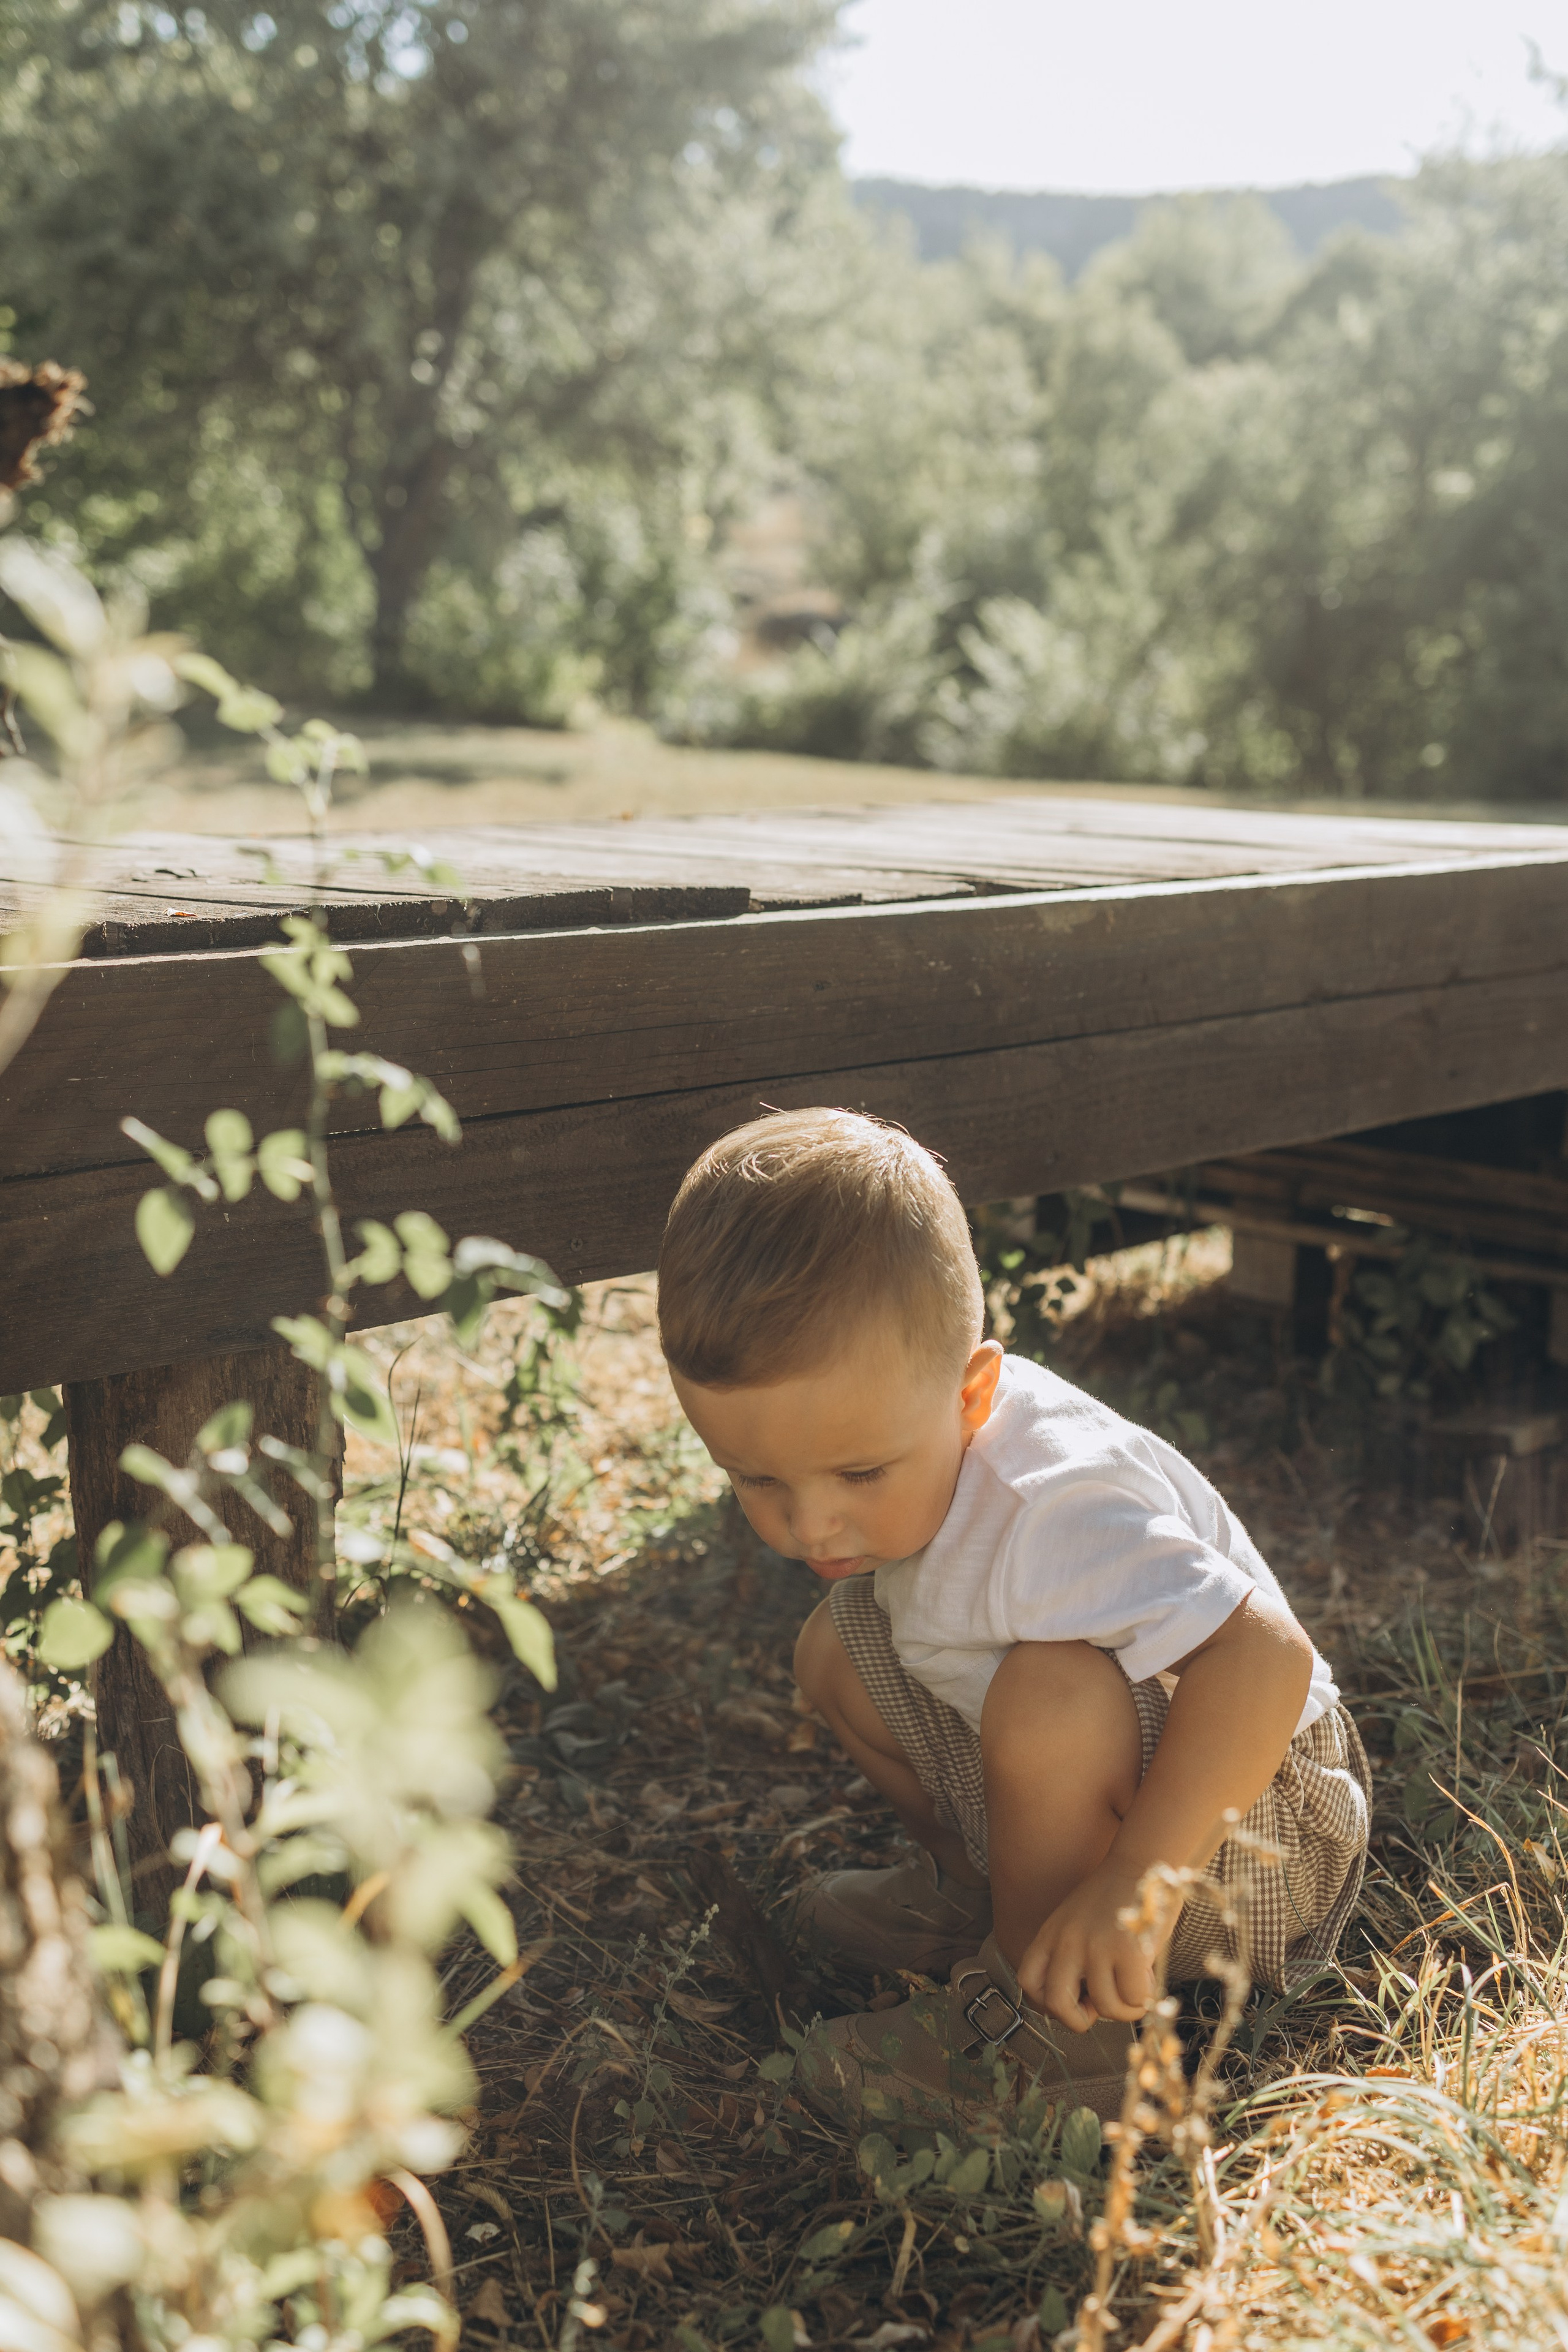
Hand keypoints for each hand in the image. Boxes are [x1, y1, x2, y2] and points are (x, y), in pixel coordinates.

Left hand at [1016, 1864, 1154, 2030]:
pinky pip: (1134, 1998)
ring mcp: (1095, 1946)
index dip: (1049, 2002)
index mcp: (1050, 1934)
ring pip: (1106, 2007)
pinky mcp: (1127, 1950)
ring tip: (1135, 1988)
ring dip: (1126, 2009)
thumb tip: (1086, 2007)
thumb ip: (1071, 1959)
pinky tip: (1148, 1978)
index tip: (1074, 1997)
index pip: (1028, 1981)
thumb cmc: (1115, 1899)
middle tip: (1100, 2007)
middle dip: (1080, 2020)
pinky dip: (1144, 1998)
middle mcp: (1067, 1941)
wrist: (1141, 1863)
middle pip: (1057, 2005)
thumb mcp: (1076, 1923)